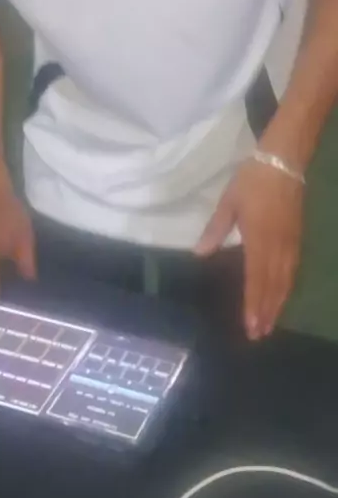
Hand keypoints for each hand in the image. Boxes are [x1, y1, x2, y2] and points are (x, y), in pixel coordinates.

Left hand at [195, 161, 302, 339]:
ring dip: (278, 303)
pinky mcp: (297, 237)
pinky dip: (287, 287)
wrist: (283, 162)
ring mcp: (290, 243)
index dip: (254, 304)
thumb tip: (200, 253)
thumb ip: (215, 229)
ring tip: (270, 324)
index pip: (256, 279)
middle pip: (273, 285)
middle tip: (259, 334)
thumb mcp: (229, 202)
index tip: (250, 325)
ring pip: (285, 280)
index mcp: (258, 239)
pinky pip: (293, 269)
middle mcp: (277, 246)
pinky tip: (283, 295)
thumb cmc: (252, 181)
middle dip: (266, 312)